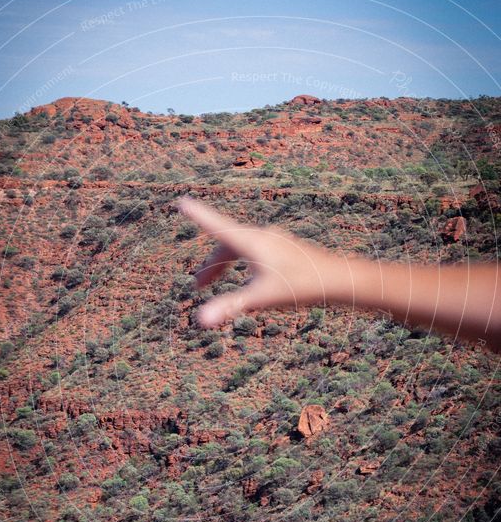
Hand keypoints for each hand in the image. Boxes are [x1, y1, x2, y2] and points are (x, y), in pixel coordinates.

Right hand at [176, 197, 349, 327]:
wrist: (339, 279)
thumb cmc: (302, 285)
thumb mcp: (262, 297)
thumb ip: (230, 306)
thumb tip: (201, 320)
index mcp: (252, 242)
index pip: (217, 226)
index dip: (199, 216)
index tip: (181, 202)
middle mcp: (262, 237)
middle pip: (227, 245)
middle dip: (211, 265)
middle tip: (198, 286)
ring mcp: (275, 242)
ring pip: (241, 249)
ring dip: (225, 266)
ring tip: (217, 287)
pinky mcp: (285, 251)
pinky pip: (255, 252)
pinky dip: (241, 264)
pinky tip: (248, 279)